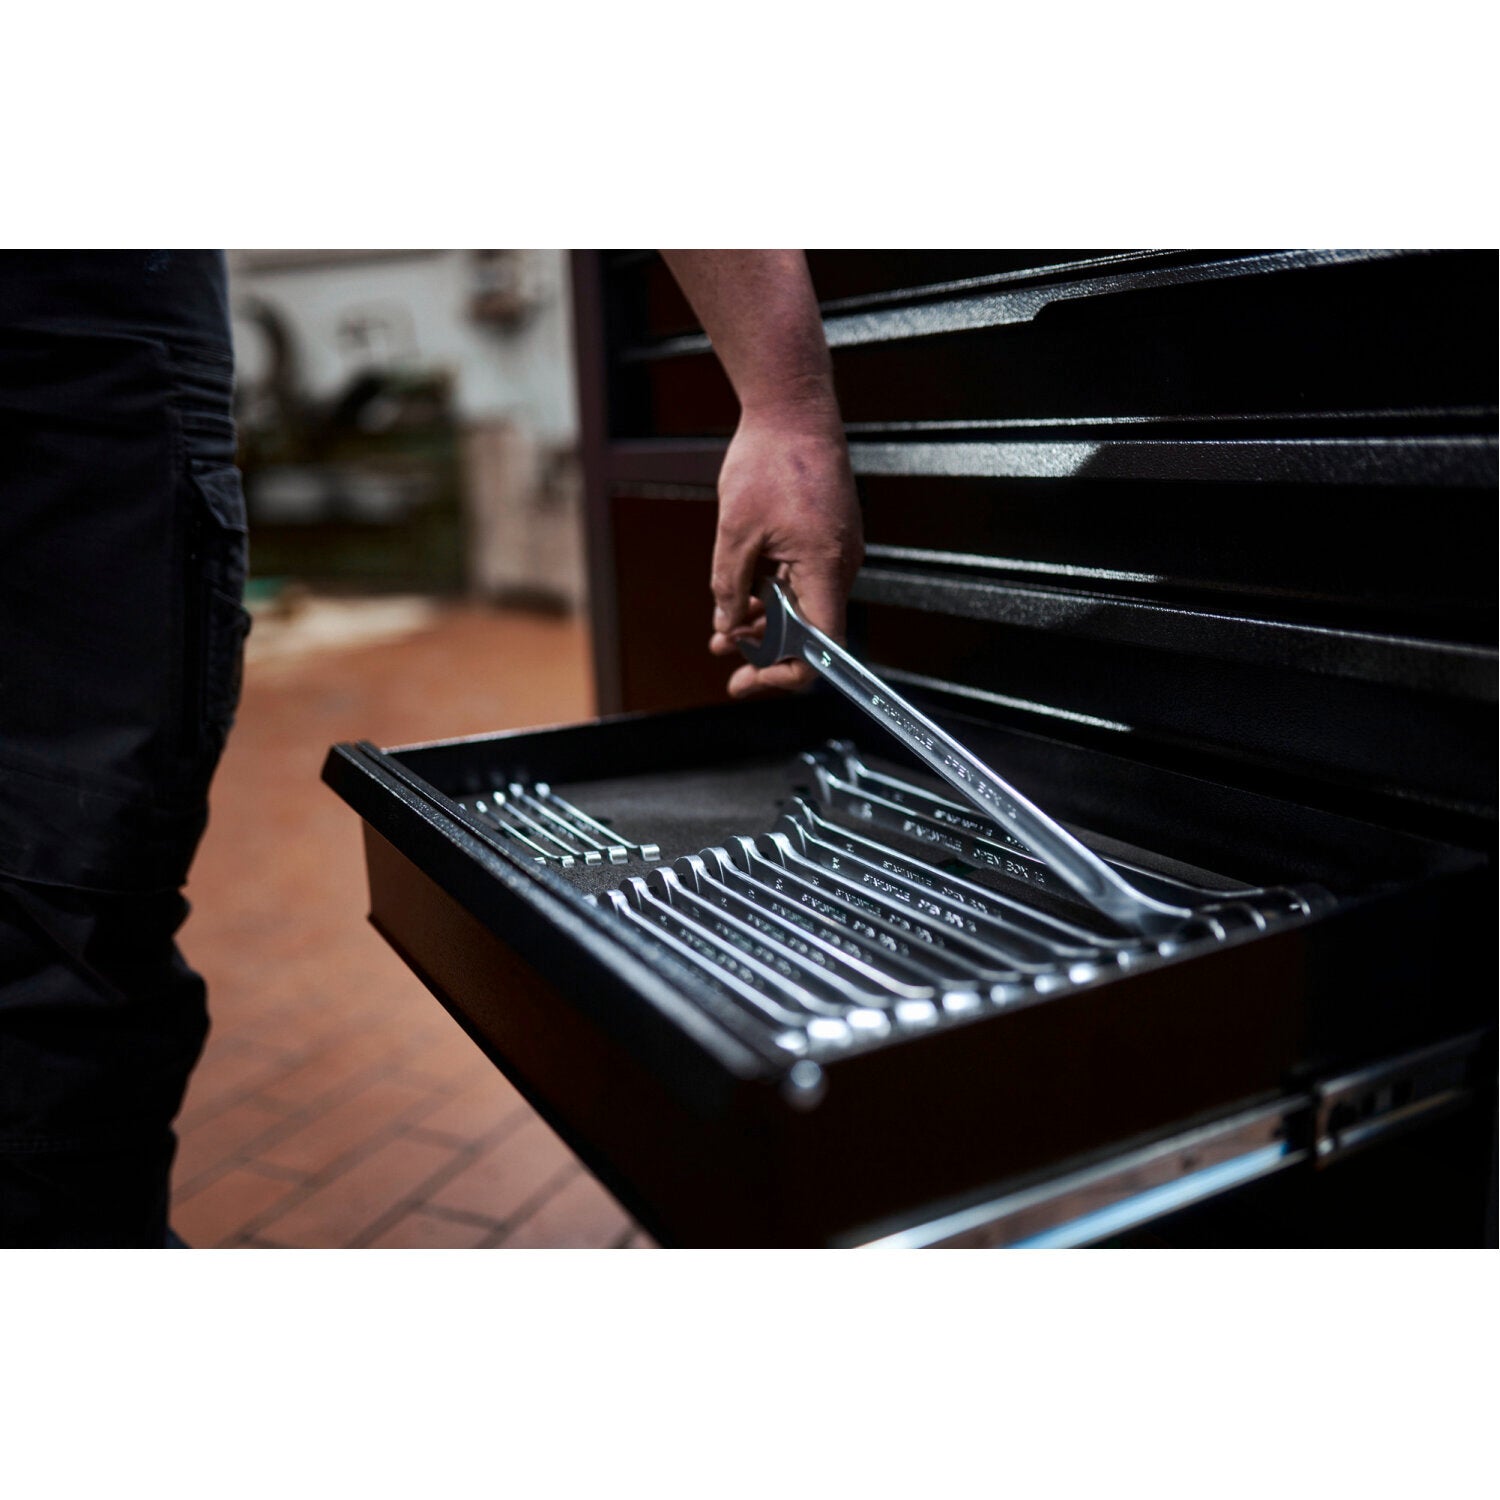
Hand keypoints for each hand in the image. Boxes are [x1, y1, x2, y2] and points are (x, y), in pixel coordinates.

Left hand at [707, 402, 862, 696]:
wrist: (793, 409)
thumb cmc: (770, 460)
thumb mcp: (735, 533)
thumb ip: (729, 587)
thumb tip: (727, 628)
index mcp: (824, 569)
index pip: (820, 649)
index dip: (785, 675)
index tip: (749, 680)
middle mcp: (839, 567)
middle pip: (808, 633)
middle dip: (764, 651)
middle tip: (723, 660)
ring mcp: (836, 553)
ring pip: (801, 608)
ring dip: (762, 624)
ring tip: (722, 633)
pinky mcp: (826, 540)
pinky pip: (802, 582)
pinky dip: (771, 597)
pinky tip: (739, 601)